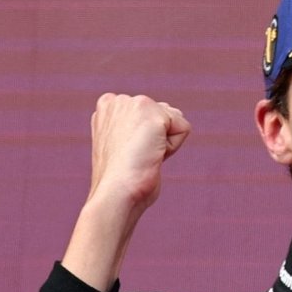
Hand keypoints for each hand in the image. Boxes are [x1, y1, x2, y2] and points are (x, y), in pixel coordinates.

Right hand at [86, 93, 191, 211]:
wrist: (116, 192)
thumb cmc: (121, 179)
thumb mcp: (122, 146)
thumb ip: (137, 128)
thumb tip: (164, 121)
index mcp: (108, 106)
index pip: (151, 114)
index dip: (148, 139)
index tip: (129, 153)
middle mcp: (118, 100)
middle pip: (165, 115)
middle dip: (158, 139)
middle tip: (137, 156)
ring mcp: (133, 104)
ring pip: (175, 120)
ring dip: (166, 143)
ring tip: (143, 155)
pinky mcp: (150, 112)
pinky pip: (184, 127)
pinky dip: (174, 147)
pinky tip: (151, 154)